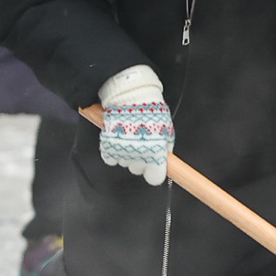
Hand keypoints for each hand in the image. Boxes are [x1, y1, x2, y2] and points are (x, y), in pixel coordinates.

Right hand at [97, 67, 171, 186]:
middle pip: (138, 170)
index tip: (154, 165)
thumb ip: (165, 147)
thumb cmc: (151, 111)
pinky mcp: (107, 149)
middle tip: (141, 143)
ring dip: (127, 153)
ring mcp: (122, 154)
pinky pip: (111, 158)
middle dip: (140, 159)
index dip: (154, 172)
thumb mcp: (167, 130)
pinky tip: (118, 138)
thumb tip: (166, 157)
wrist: (130, 97)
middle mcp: (138, 158)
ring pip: (125, 162)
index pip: (155, 179)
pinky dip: (113, 150)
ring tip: (129, 135)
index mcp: (155, 156)